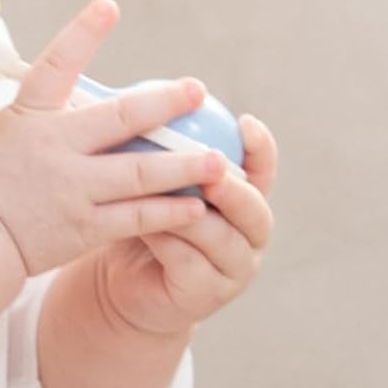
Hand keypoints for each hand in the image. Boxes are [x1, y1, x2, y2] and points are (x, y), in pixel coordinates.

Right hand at [0, 0, 224, 277]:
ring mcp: (72, 188)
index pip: (56, 64)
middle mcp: (54, 147)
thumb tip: (94, 84)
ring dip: (183, 166)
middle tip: (198, 90)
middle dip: (164, 104)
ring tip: (219, 161)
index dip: (83, 33)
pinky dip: (168, 212)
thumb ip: (53, 108)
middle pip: (119, 120)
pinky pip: (135, 218)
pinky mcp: (83, 228)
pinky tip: (197, 206)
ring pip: (138, 174)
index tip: (108, 5)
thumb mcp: (11, 126)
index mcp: (31, 114)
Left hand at [92, 115, 277, 336]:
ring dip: (190, 215)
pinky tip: (143, 227)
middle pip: (254, 209)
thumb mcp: (153, 179)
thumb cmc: (141, 217)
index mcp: (243, 197)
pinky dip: (167, 243)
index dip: (261, 147)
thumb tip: (140, 92)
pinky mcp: (206, 295)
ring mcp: (232, 268)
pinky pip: (190, 265)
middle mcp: (248, 233)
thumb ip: (161, 147)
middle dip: (233, 188)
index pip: (263, 169)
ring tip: (162, 195)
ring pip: (220, 238)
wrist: (124, 281)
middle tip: (210, 171)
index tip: (244, 122)